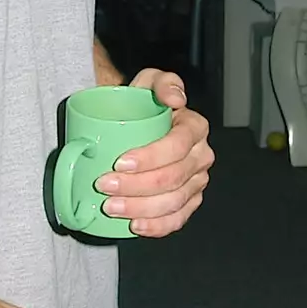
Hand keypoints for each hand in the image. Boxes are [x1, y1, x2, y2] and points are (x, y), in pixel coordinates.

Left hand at [95, 69, 212, 238]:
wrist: (136, 124)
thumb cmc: (142, 104)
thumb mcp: (149, 82)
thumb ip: (162, 81)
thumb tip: (175, 98)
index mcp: (195, 127)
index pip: (177, 146)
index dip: (149, 157)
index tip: (119, 161)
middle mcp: (201, 156)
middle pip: (172, 178)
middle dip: (136, 186)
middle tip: (105, 185)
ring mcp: (197, 182)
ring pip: (173, 202)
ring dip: (140, 208)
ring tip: (111, 206)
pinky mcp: (189, 201)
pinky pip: (178, 219)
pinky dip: (157, 226)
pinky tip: (136, 225)